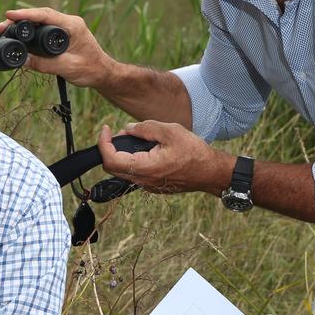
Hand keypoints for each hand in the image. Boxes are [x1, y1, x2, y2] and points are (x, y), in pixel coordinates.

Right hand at [0, 7, 114, 86]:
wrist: (103, 74)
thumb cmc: (91, 70)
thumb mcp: (66, 68)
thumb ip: (44, 64)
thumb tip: (22, 59)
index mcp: (73, 25)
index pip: (45, 15)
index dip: (26, 14)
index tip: (9, 15)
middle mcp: (70, 22)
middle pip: (40, 16)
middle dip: (20, 19)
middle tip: (1, 26)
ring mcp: (67, 27)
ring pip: (41, 21)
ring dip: (24, 24)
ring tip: (6, 29)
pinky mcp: (63, 34)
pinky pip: (44, 28)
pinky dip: (31, 30)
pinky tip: (21, 34)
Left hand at [96, 122, 227, 194]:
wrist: (211, 172)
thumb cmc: (194, 152)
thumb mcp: (170, 131)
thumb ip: (146, 128)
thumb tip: (128, 129)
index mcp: (146, 168)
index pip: (110, 160)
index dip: (103, 143)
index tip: (106, 129)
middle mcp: (144, 181)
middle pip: (112, 168)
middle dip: (110, 148)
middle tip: (120, 133)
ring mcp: (148, 186)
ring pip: (123, 171)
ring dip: (122, 154)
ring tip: (134, 138)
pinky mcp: (154, 186)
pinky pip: (135, 174)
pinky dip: (133, 160)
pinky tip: (146, 149)